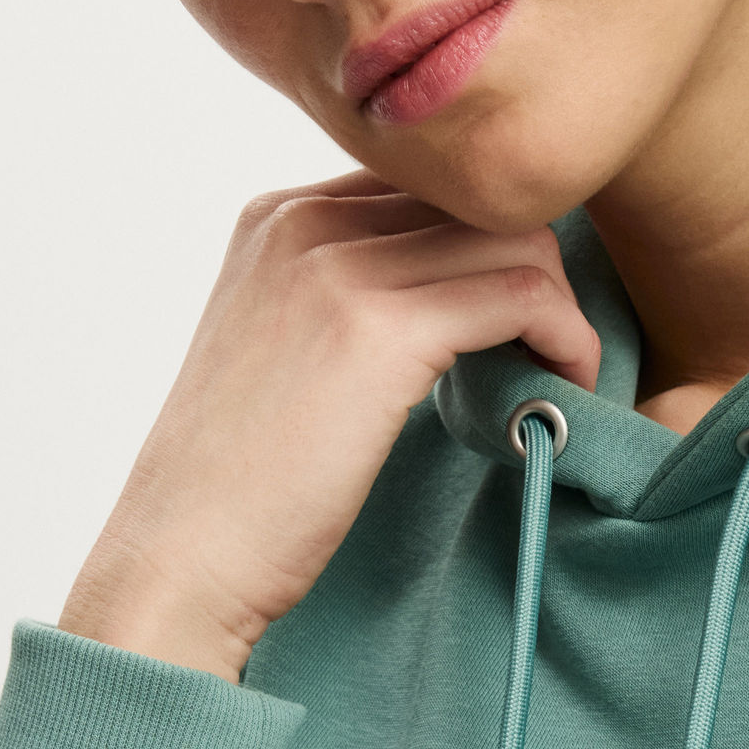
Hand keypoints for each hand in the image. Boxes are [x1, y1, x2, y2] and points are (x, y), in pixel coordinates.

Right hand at [58, 168, 600, 681]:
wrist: (181, 558)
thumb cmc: (242, 487)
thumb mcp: (286, 355)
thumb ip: (351, 303)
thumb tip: (457, 300)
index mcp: (278, 218)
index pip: (431, 191)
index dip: (495, 251)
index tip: (528, 322)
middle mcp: (302, 221)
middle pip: (478, 206)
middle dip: (541, 276)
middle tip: (560, 353)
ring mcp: (335, 267)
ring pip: (515, 243)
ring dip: (564, 311)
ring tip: (564, 378)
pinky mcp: (378, 329)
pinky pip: (524, 297)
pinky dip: (567, 341)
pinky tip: (564, 391)